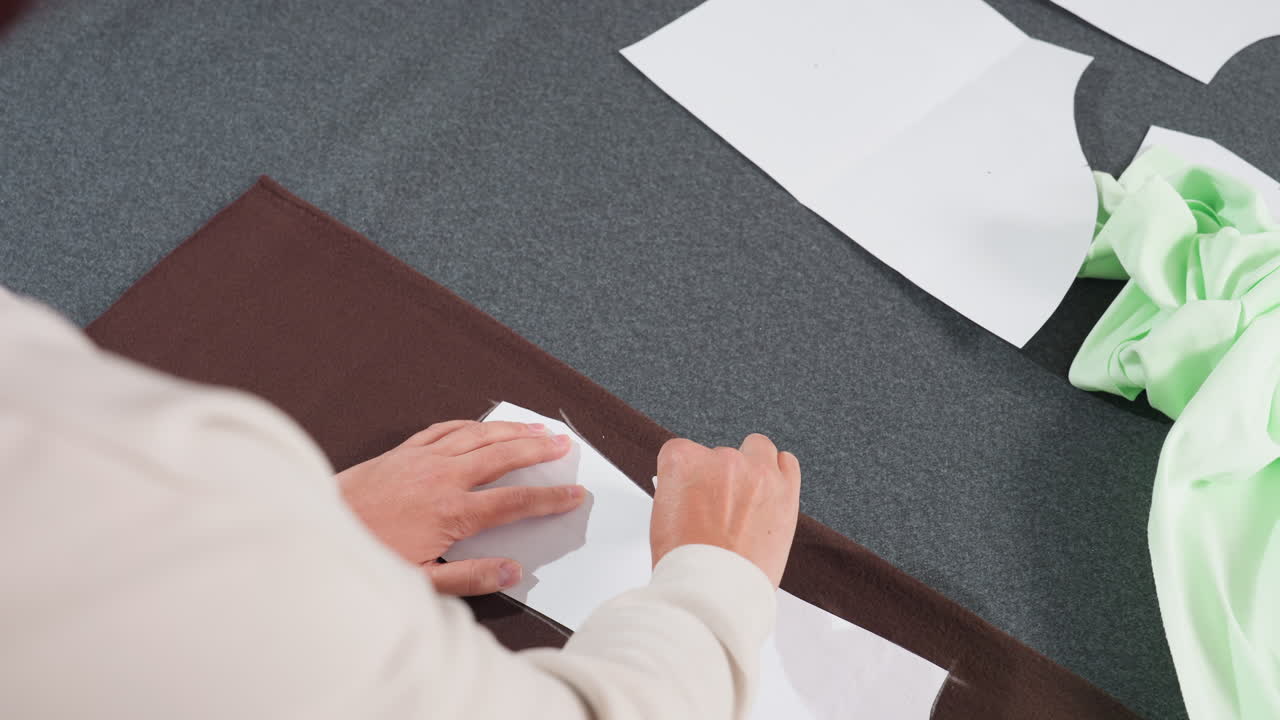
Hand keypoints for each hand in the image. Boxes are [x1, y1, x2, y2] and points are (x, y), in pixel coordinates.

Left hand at [337, 420, 584, 595]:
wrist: (314, 531)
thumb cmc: (365, 558)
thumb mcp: (419, 584)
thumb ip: (470, 578)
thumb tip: (512, 572)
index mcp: (451, 513)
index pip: (515, 502)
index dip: (550, 498)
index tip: (574, 494)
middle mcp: (442, 478)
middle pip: (503, 456)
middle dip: (539, 449)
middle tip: (565, 444)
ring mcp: (422, 460)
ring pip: (478, 435)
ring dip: (512, 429)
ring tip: (538, 426)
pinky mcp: (402, 453)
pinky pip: (444, 429)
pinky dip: (471, 424)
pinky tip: (483, 425)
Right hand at [650, 434, 800, 586]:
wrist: (715, 591)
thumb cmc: (686, 562)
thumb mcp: (662, 517)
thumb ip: (679, 491)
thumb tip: (692, 488)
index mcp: (683, 462)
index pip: (682, 451)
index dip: (686, 476)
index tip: (690, 491)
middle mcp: (721, 460)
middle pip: (720, 454)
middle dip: (720, 477)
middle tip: (718, 508)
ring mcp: (756, 472)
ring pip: (756, 449)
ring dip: (751, 467)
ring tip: (746, 498)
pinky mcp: (785, 489)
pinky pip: (787, 462)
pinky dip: (780, 472)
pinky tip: (770, 491)